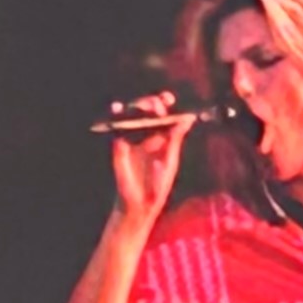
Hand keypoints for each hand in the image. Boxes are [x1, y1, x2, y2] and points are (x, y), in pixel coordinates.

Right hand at [101, 94, 195, 220]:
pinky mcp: (119, 147)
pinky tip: (116, 108)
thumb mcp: (170, 161)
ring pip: (132, 117)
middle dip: (152, 104)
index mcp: (163, 138)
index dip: (165, 104)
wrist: (141, 204)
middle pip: (147, 113)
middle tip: (157, 103)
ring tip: (142, 105)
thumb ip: (175, 139)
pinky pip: (116, 130)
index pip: (164, 115)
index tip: (168, 98)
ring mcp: (132, 140)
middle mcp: (147, 136)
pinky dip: (115, 118)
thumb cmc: (159, 185)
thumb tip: (187, 119)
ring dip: (135, 107)